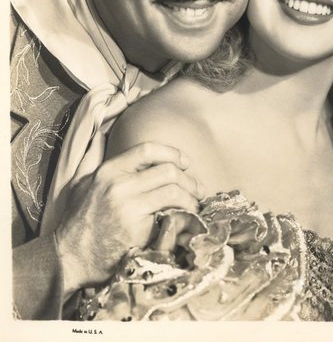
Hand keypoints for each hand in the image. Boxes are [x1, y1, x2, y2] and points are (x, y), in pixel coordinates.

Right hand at [55, 142, 203, 295]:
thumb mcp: (81, 185)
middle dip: (189, 179)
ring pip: (173, 192)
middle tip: (198, 189)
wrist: (70, 260)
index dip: (171, 153)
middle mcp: (119, 185)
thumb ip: (94, 160)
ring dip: (191, 198)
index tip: (184, 162)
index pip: (147, 150)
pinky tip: (187, 220)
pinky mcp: (137, 230)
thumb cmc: (77, 222)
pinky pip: (170, 216)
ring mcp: (128, 208)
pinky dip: (183, 216)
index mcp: (108, 171)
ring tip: (196, 205)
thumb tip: (103, 137)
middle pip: (168, 171)